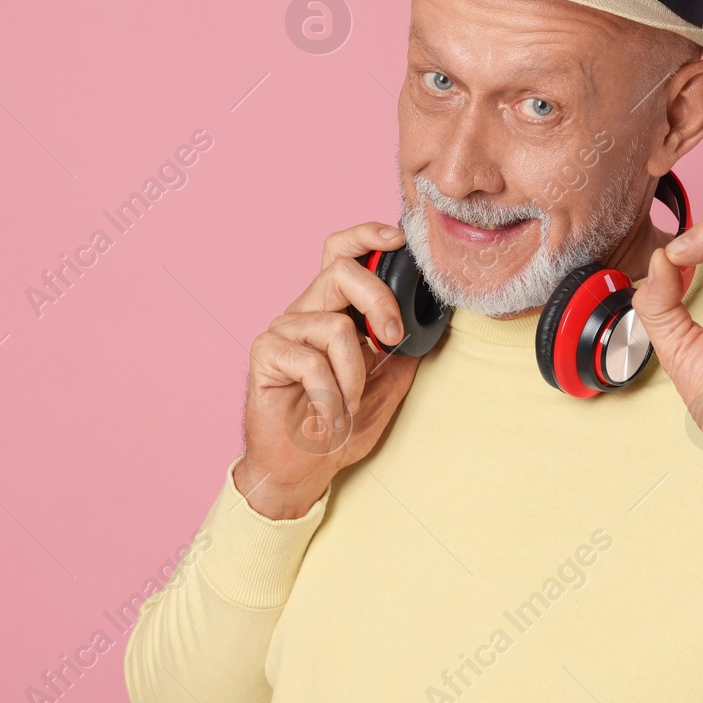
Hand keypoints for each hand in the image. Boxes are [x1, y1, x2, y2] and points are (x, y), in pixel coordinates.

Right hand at [233, 223, 421, 518]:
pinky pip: (310, 361)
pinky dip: (329, 395)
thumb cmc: (343, 423)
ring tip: (348, 405)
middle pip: (341, 270)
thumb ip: (406, 347)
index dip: (367, 235)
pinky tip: (326, 416)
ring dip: (354, 375)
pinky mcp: (265, 354)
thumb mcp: (390, 382)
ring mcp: (284, 330)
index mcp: (336, 309)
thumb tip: (436, 317)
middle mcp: (308, 311)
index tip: (399, 239)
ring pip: (334, 324)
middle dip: (378, 301)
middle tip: (391, 341)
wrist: (304, 467)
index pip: (344, 253)